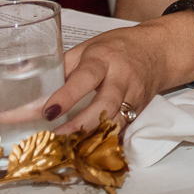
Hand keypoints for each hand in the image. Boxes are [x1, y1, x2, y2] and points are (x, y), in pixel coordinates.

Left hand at [45, 16, 193, 133]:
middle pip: (105, 105)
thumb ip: (63, 67)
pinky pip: (121, 129)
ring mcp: (134, 95)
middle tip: (56, 136)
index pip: (86, 77)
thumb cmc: (120, 47)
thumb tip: (33, 91)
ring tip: (68, 146)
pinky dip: (104, 140)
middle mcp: (122, 77)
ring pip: (115, 122)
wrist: (160, 50)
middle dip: (79, 125)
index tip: (48, 112)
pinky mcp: (139, 110)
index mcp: (104, 58)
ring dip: (91, 137)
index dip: (67, 96)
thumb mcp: (89, 47)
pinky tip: (88, 147)